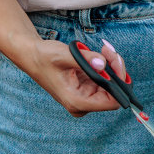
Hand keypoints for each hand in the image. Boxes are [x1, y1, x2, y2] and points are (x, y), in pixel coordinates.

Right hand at [18, 38, 132, 117]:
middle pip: (114, 92)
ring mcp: (85, 98)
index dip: (119, 82)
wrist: (33, 56)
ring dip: (112, 65)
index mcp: (76, 102)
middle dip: (116, 69)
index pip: (112, 102)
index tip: (114, 61)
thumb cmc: (44, 57)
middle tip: (108, 50)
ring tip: (104, 49)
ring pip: (112, 84)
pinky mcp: (87, 89)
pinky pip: (106, 80)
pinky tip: (100, 54)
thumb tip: (103, 64)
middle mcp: (82, 104)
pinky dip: (106, 66)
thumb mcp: (64, 55)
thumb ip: (85, 59)